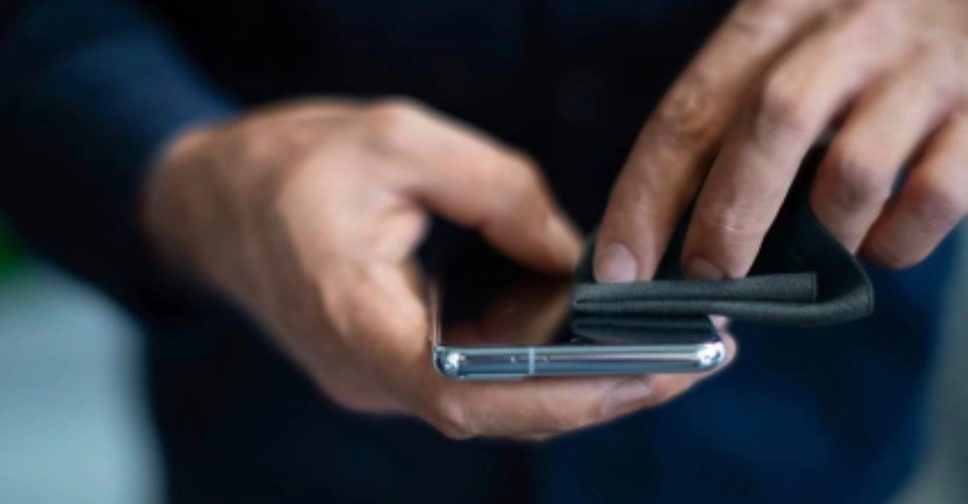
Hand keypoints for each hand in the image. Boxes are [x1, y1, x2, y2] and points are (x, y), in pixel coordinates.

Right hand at [142, 98, 728, 438]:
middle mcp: (368, 373)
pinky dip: (544, 370)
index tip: (650, 370)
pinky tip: (599, 343)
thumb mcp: (398, 140)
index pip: (465, 391)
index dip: (563, 392)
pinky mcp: (393, 364)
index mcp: (355, 321)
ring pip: (493, 405)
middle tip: (695, 362)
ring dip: (581, 388)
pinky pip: (477, 380)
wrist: (215, 199)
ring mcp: (379, 378)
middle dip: (602, 394)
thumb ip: (499, 192)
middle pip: (496, 411)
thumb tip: (574, 254)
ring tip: (667, 354)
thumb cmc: (292, 163)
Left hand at [595, 0, 967, 281]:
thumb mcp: (790, 37)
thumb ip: (737, 108)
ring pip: (852, 176)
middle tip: (707, 279)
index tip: (615, 272)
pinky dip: (894, 243)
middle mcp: (849, 29)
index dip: (643, 200)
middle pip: (767, 130)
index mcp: (777, 11)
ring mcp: (924, 69)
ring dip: (821, 237)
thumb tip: (672, 225)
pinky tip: (878, 239)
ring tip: (814, 248)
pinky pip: (932, 200)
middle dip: (726, 223)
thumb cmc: (858, 33)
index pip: (690, 112)